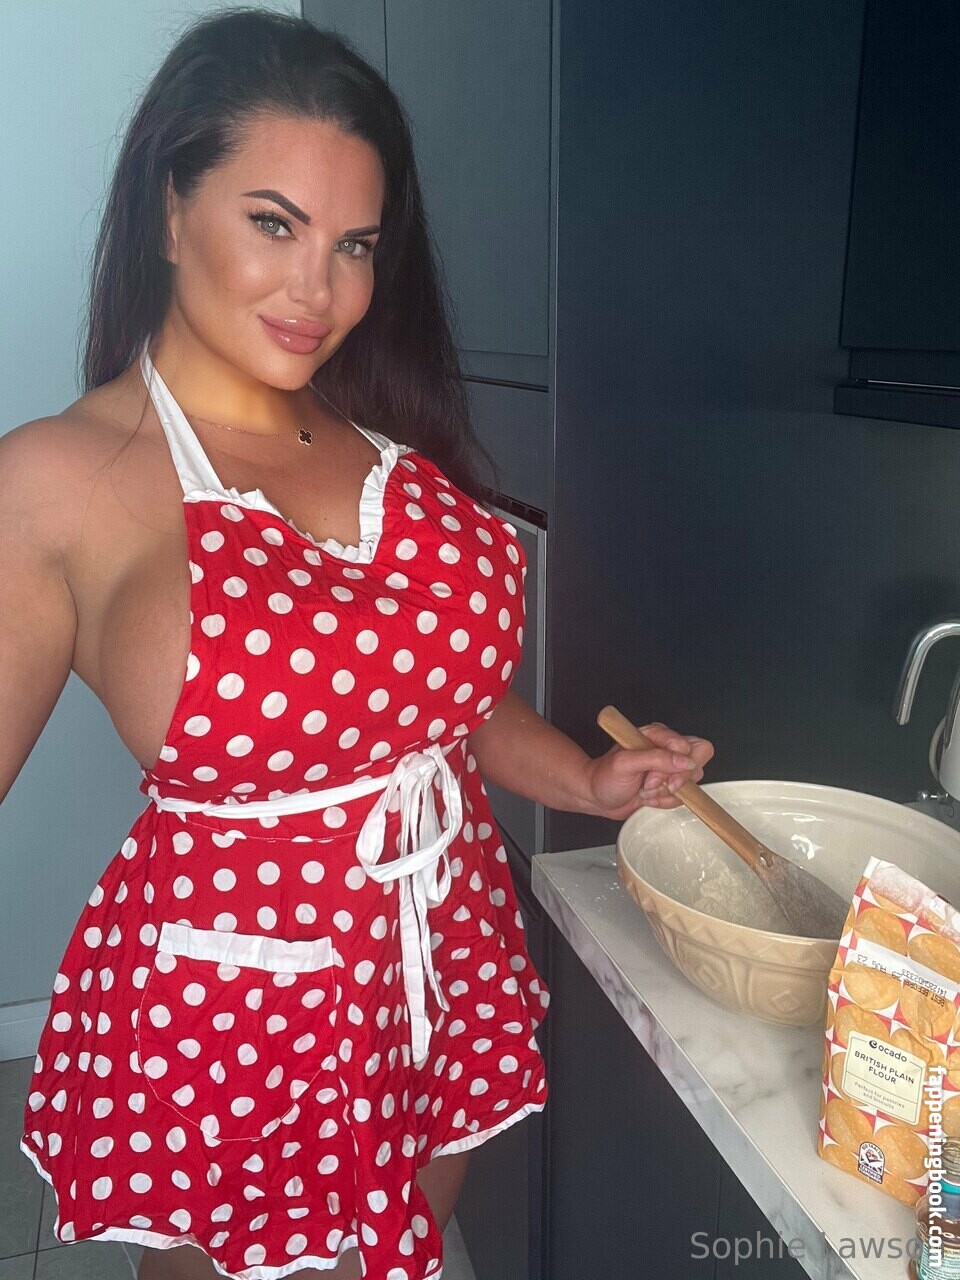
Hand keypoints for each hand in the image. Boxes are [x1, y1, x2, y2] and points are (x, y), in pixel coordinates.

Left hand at [583, 721, 714, 818]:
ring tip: (645, 790)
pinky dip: (665, 802)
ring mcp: (670, 768)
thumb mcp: (625, 764)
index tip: (657, 776)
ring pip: (691, 783)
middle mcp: (667, 749)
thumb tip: (686, 761)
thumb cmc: (605, 776)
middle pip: (697, 762)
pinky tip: (648, 797)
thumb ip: (656, 759)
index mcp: (657, 735)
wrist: (597, 796)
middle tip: (651, 785)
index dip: (678, 765)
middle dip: (676, 780)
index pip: (689, 746)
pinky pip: (683, 797)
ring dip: (667, 793)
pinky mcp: (671, 786)